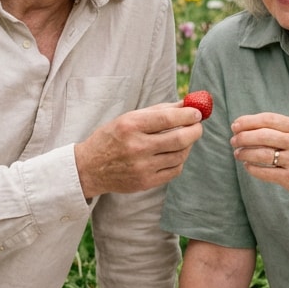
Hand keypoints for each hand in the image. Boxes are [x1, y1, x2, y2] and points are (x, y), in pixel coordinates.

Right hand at [75, 101, 203, 198]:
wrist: (90, 168)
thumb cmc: (113, 137)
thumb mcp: (129, 118)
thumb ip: (159, 111)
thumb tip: (188, 104)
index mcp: (130, 126)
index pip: (167, 118)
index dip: (188, 115)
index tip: (197, 113)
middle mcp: (136, 147)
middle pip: (180, 139)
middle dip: (195, 130)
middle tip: (198, 126)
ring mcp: (142, 167)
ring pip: (180, 155)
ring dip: (188, 145)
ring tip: (183, 138)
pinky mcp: (146, 182)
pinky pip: (175, 170)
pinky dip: (179, 160)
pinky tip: (174, 153)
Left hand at [230, 112, 288, 200]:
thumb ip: (273, 128)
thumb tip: (241, 125)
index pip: (268, 119)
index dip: (247, 121)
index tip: (234, 126)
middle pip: (263, 136)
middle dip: (243, 138)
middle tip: (233, 141)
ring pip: (262, 154)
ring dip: (245, 153)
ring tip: (237, 153)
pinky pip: (265, 172)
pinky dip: (252, 168)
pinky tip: (247, 165)